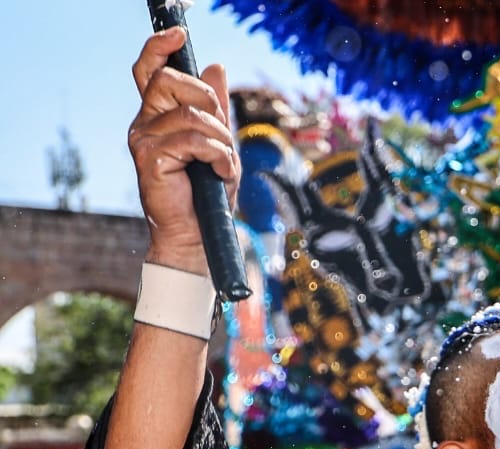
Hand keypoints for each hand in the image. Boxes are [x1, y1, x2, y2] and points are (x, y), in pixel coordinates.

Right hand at [129, 28, 239, 273]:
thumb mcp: (219, 142)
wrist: (199, 232)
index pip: (149, 71)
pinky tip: (220, 173)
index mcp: (158, 116)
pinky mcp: (150, 158)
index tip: (178, 34)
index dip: (159, 48)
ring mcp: (143, 140)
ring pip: (190, 115)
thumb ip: (216, 107)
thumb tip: (215, 67)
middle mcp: (145, 123)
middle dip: (207, 99)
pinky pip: (192, 140)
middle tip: (221, 129)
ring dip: (220, 138)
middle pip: (169, 82)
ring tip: (224, 162)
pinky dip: (218, 156)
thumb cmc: (208, 191)